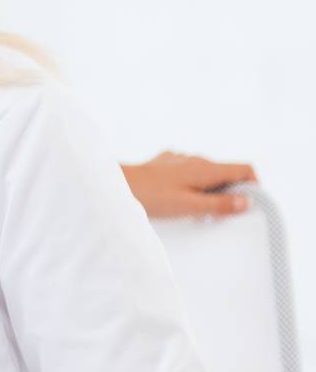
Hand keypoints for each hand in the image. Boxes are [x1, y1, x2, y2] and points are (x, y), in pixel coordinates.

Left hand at [122, 151, 256, 218]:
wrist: (117, 185)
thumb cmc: (151, 196)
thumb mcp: (190, 206)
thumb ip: (219, 204)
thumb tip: (247, 202)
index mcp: (205, 167)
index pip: (244, 168)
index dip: (253, 185)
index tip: (247, 203)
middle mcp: (195, 158)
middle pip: (225, 172)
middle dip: (228, 192)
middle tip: (218, 213)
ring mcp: (179, 159)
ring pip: (205, 173)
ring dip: (208, 189)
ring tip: (194, 209)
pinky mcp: (166, 163)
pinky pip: (187, 172)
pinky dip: (190, 185)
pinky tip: (178, 198)